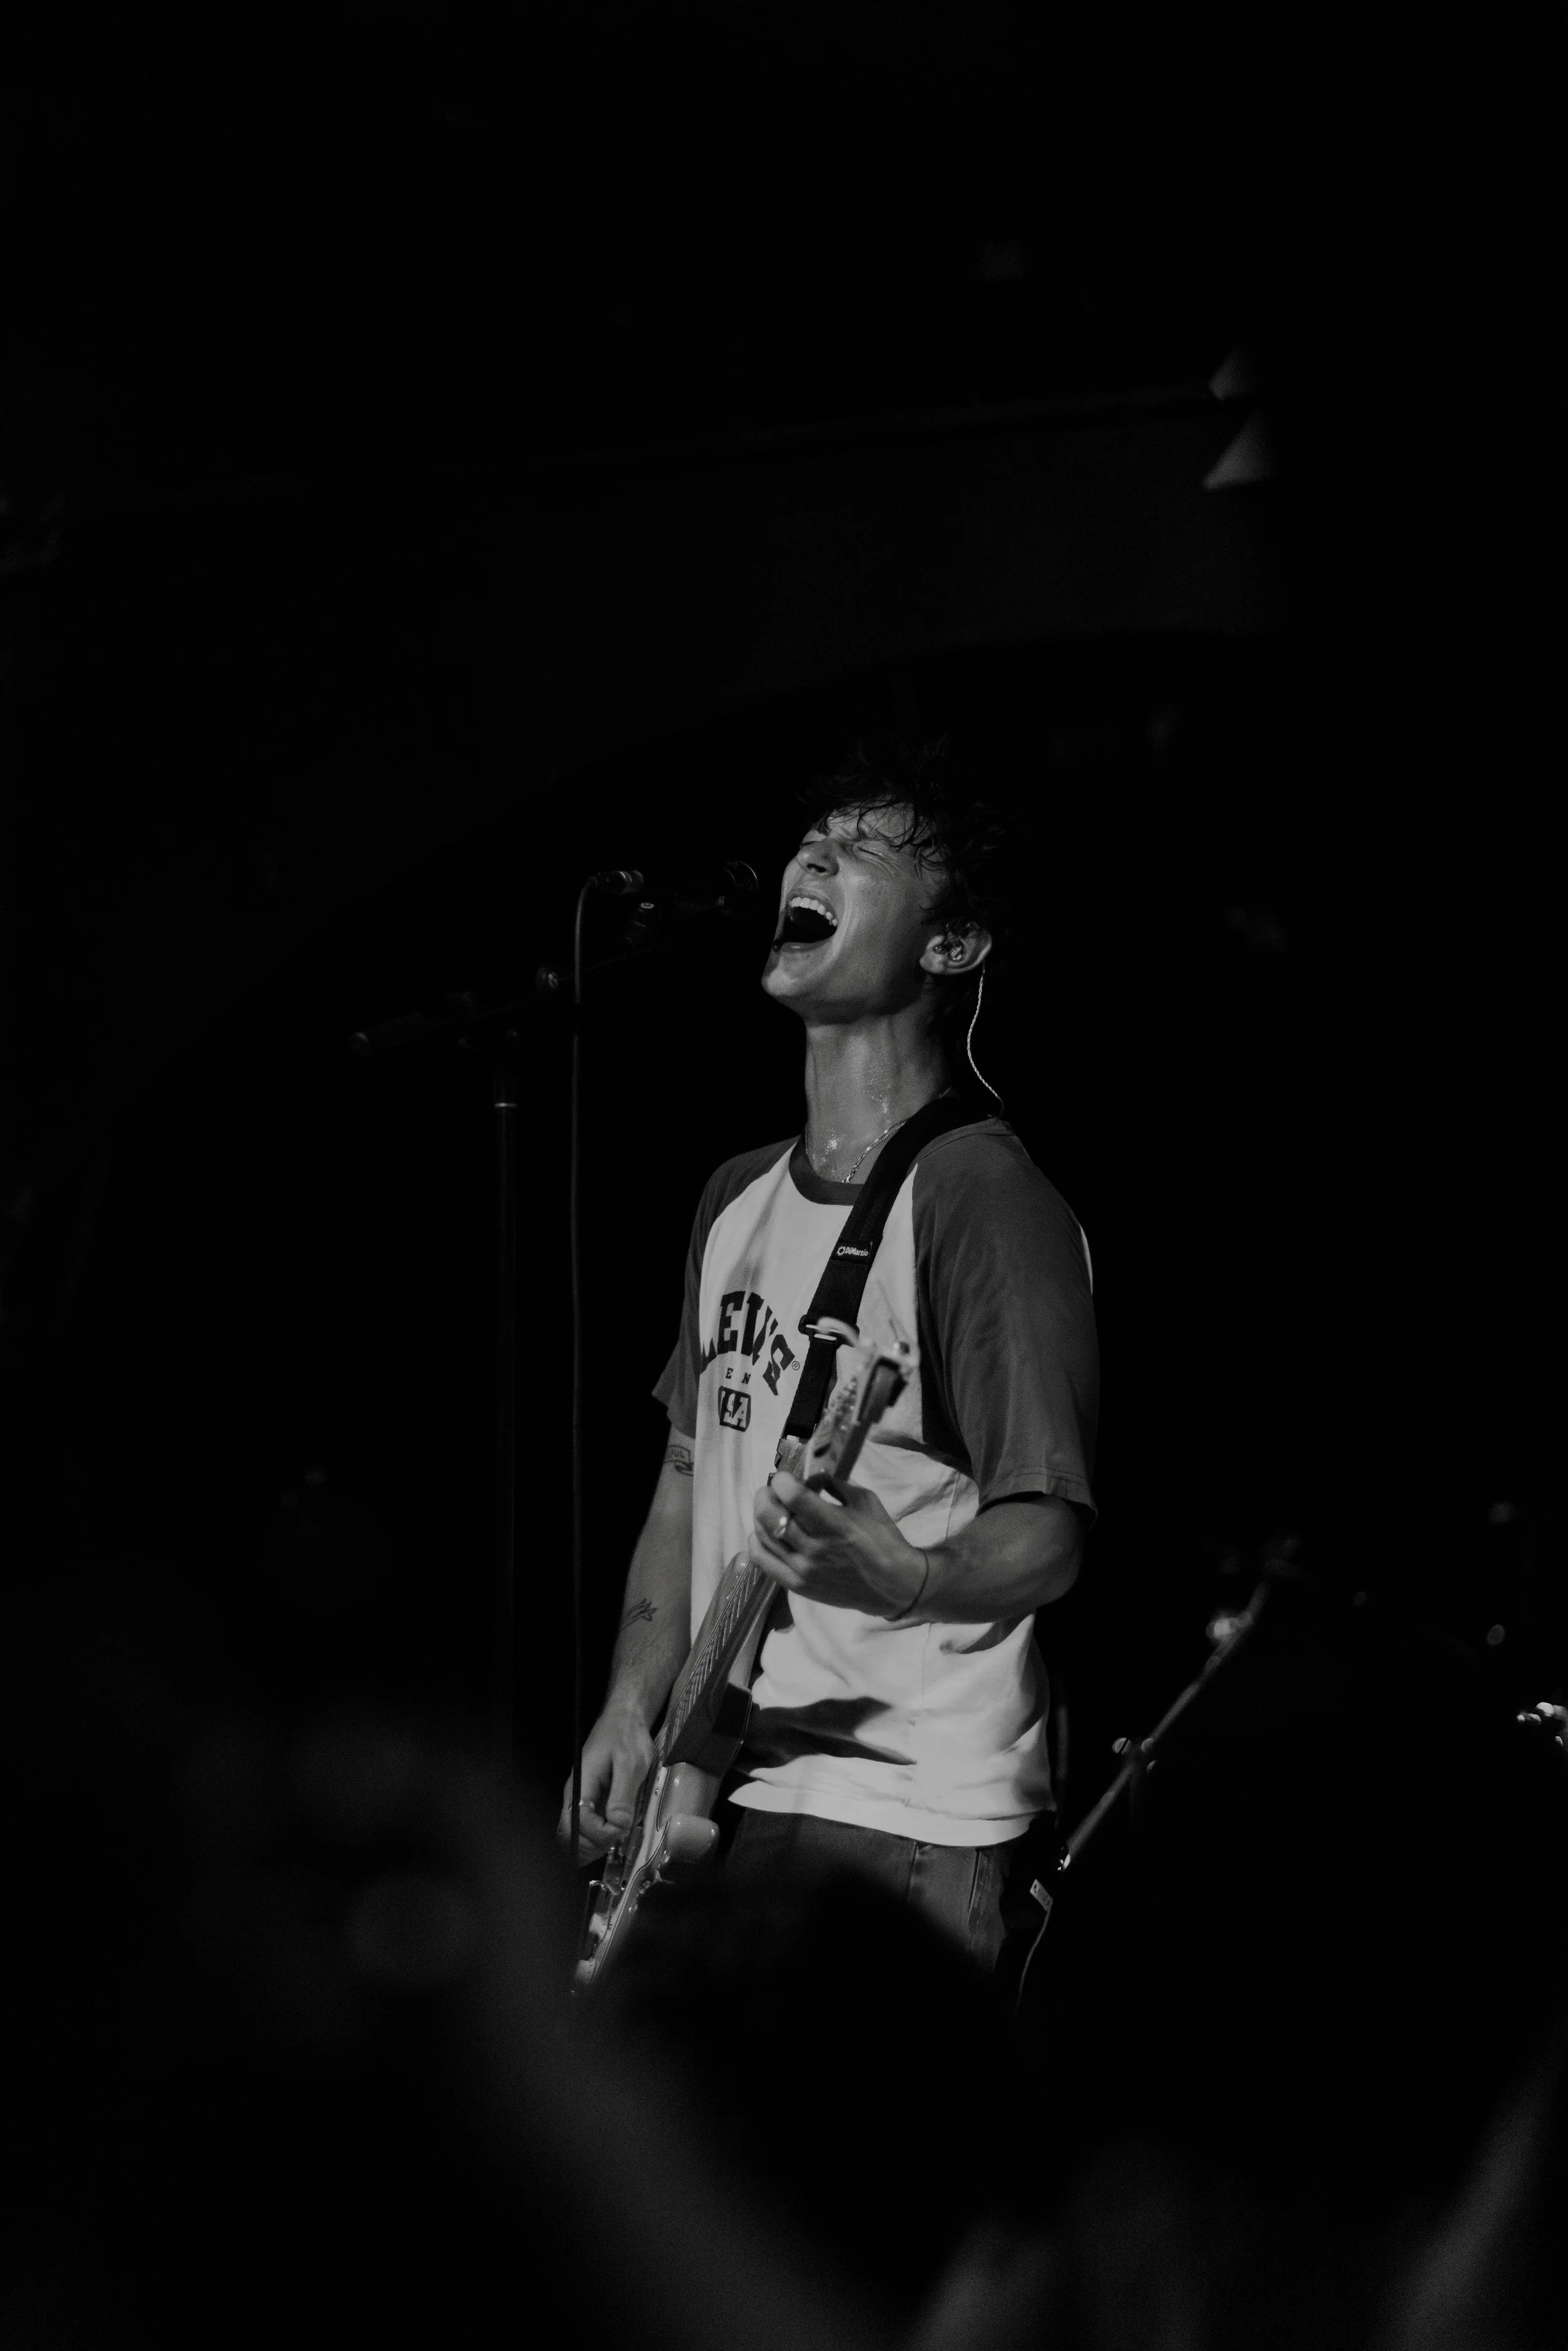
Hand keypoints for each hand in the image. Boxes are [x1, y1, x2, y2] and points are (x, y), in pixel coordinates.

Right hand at [558, 1701, 653, 1858]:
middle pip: (569, 1836)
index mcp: (581, 1785)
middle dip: (593, 1846)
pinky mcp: (588, 1802)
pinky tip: (612, 1833)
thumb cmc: (626, 1738)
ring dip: (593, 1846)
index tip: (621, 1828)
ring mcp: (579, 1800)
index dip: (598, 1833)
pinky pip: (583, 1829)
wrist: (622, 1721)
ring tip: (615, 1837)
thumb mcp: (632, 1764)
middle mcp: (575, 1796)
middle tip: (617, 1839)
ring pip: (574, 1836)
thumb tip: (618, 1825)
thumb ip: (623, 1796)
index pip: (578, 1823)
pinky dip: (595, 1839)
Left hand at [748, 1469, 926, 1617]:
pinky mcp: (797, 1586)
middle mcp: (815, 1549)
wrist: (893, 1584)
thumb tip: (810, 1476)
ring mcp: (803, 1570)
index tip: (784, 1477)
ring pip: (763, 1537)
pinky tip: (763, 1533)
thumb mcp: (865, 1501)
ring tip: (768, 1508)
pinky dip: (756, 1543)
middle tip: (771, 1490)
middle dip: (765, 1495)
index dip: (782, 1481)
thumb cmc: (882, 1539)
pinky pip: (763, 1561)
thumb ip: (835, 1484)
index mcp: (835, 1525)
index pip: (793, 1497)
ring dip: (759, 1516)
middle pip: (771, 1515)